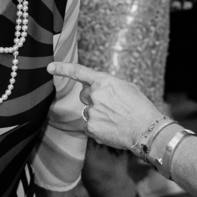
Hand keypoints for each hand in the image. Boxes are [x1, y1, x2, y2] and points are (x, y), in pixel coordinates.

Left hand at [48, 62, 162, 150]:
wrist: (146, 129)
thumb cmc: (140, 107)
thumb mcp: (126, 87)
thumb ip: (108, 85)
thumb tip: (99, 90)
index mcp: (104, 82)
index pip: (79, 72)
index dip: (63, 68)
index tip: (50, 67)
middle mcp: (95, 95)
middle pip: (84, 95)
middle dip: (93, 99)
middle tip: (111, 107)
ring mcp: (91, 112)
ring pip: (88, 111)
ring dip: (98, 114)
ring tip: (116, 119)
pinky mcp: (91, 128)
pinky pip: (89, 126)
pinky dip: (99, 127)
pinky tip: (112, 129)